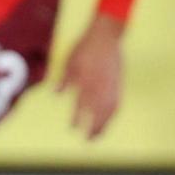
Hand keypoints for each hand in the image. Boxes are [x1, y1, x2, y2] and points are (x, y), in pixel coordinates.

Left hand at [60, 13, 125, 139]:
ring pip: (109, 111)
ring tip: (99, 134)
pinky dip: (113, 114)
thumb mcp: (69, 61)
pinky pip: (117, 103)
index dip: (77, 119)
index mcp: (86, 81)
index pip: (81, 106)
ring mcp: (111, 85)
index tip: (72, 128)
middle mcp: (100, 86)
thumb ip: (63, 80)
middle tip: (87, 139)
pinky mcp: (119, 82)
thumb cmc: (85, 47)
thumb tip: (55, 95)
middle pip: (98, 113)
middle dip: (93, 128)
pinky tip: (109, 119)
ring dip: (104, 125)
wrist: (106, 35)